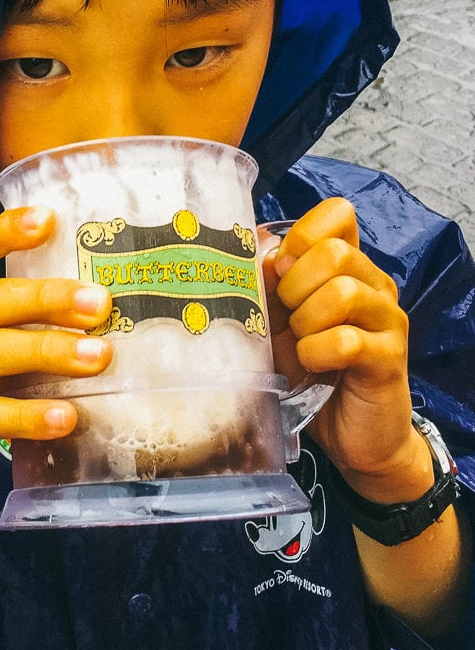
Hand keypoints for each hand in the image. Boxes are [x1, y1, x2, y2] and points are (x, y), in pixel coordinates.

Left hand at [259, 198, 414, 491]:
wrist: (351, 435)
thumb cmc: (312, 372)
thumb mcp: (280, 323)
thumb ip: (271, 287)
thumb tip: (259, 256)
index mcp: (350, 267)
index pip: (338, 214)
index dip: (301, 236)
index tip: (280, 273)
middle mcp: (375, 284)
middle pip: (334, 252)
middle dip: (295, 287)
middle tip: (289, 320)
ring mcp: (388, 319)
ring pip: (342, 292)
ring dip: (306, 322)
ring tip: (302, 345)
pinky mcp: (389, 357)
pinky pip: (346, 341)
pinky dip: (316, 354)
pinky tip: (313, 366)